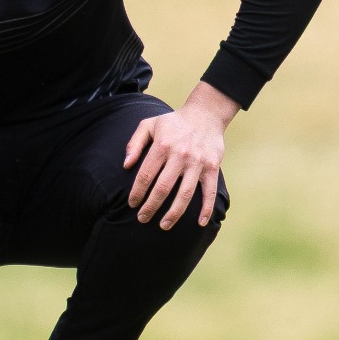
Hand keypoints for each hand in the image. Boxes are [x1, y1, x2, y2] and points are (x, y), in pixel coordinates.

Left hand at [124, 82, 236, 229]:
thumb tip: (125, 165)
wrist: (205, 114)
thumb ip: (134, 143)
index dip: (137, 193)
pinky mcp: (212, 167)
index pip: (145, 175)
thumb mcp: (149, 124)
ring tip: (164, 225)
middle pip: (162, 188)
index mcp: (162, 145)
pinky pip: (210, 192)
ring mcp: (197, 162)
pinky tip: (200, 223)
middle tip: (142, 219)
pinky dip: (206, 209)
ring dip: (174, 213)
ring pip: (185, 194)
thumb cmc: (173, 122)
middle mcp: (180, 155)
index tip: (132, 204)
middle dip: (150, 207)